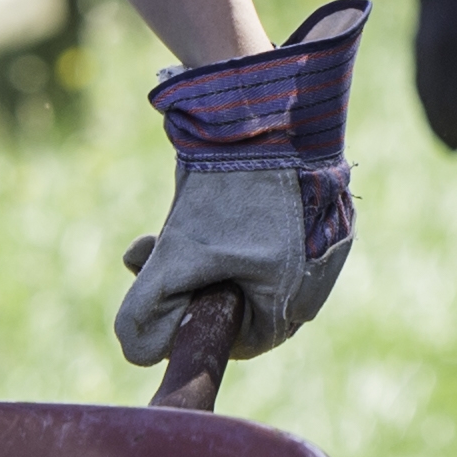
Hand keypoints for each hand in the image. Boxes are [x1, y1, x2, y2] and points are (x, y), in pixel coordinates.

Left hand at [119, 1, 368, 363]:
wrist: (268, 104)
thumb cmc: (231, 188)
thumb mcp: (178, 256)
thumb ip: (149, 311)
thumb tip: (137, 352)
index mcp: (300, 298)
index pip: (240, 339)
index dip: (190, 326)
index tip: (155, 303)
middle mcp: (317, 272)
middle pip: (238, 300)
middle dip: (185, 285)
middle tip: (145, 260)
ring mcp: (319, 235)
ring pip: (242, 264)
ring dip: (193, 255)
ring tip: (155, 235)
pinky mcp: (311, 201)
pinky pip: (260, 233)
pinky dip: (220, 228)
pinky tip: (190, 205)